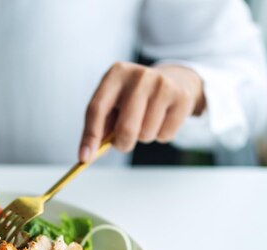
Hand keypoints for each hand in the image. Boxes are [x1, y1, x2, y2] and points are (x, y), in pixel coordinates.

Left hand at [79, 62, 205, 161]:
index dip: (90, 136)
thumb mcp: (113, 103)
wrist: (174, 80)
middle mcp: (139, 76)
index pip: (96, 109)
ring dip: (143, 137)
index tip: (84, 158)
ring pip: (145, 135)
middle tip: (123, 142)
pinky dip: (160, 136)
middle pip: (125, 128)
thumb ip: (100, 126)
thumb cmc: (133, 98)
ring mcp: (162, 85)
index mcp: (116, 74)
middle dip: (122, 144)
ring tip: (146, 121)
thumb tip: (88, 155)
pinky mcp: (182, 98)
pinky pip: (164, 136)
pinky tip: (161, 120)